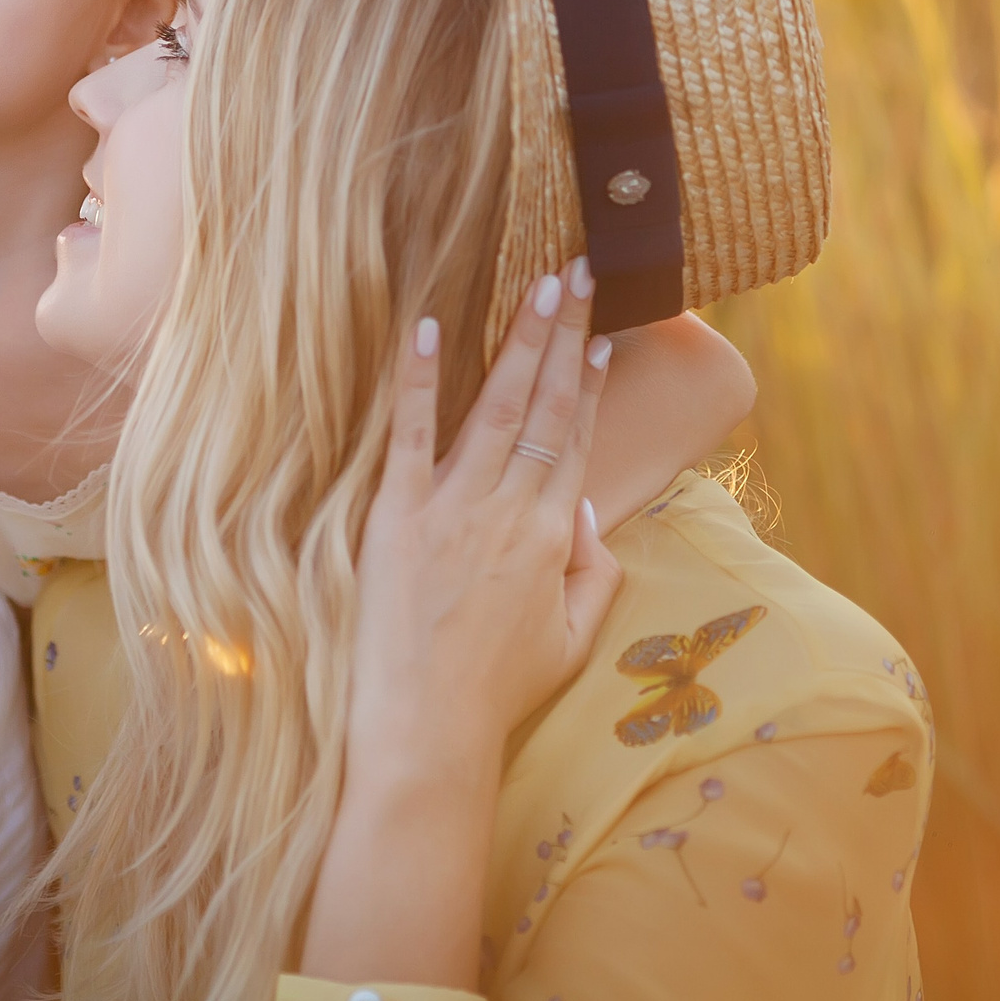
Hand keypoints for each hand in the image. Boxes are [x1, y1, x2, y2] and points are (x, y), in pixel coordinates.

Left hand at [348, 259, 623, 774]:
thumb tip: (584, 512)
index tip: (602, 334)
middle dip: (564, 334)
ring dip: (518, 341)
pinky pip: (411, 435)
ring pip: (494, 407)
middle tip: (578, 273)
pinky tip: (430, 330)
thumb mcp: (573, 638)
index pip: (575, 440)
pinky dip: (422, 381)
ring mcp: (452, 507)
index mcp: (552, 536)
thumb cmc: (498, 690)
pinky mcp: (397, 514)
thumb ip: (592, 572)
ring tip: (535, 284)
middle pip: (544, 406)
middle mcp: (508, 510)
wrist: (428, 727)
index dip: (589, 383)